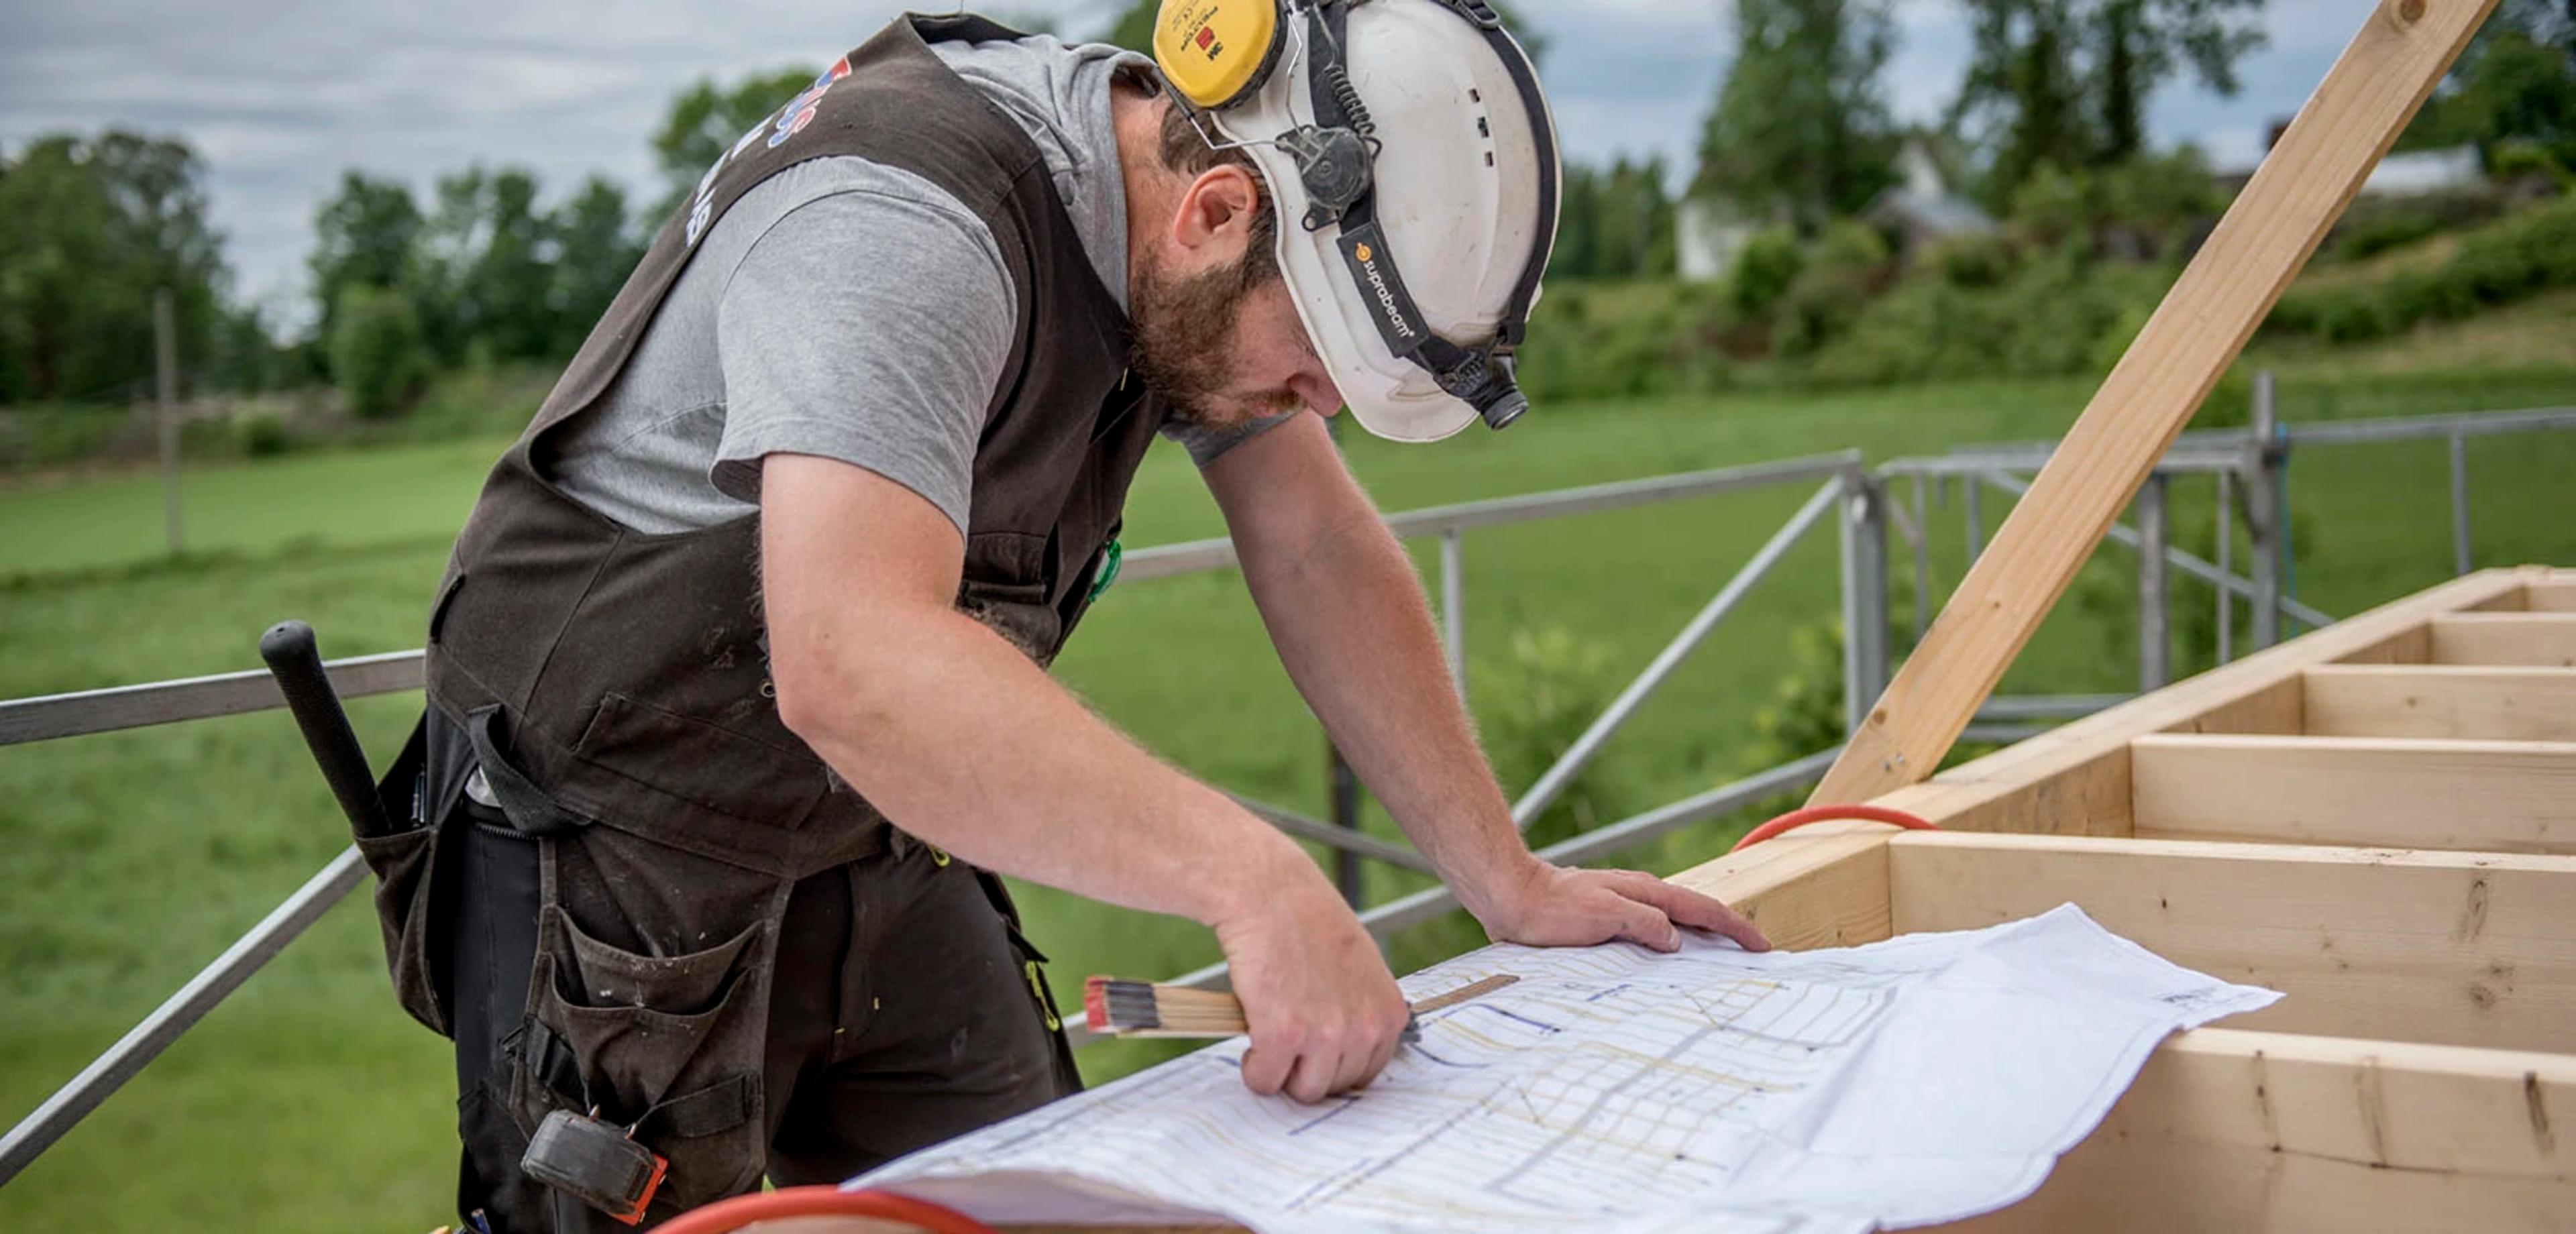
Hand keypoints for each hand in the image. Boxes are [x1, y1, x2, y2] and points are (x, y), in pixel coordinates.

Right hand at [1211, 859, 1412, 1104]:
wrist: (1271, 893)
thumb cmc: (1308, 924)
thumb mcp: (1359, 969)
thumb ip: (1360, 1012)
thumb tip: (1345, 1056)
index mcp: (1389, 1014)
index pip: (1367, 1074)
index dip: (1334, 1065)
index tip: (1313, 1051)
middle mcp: (1365, 1028)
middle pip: (1335, 1087)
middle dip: (1306, 1069)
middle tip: (1286, 1041)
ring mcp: (1326, 1034)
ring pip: (1302, 1091)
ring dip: (1281, 1072)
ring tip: (1269, 1040)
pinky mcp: (1284, 1034)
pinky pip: (1265, 1080)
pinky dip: (1253, 1069)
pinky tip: (1251, 1042)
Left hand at [1466, 859, 1770, 953]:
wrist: (1514, 898)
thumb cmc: (1553, 908)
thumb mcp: (1602, 914)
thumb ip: (1642, 924)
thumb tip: (1676, 940)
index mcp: (1647, 893)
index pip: (1703, 909)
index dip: (1735, 928)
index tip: (1761, 945)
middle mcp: (1642, 897)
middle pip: (1696, 914)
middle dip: (1727, 932)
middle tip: (1753, 955)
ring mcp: (1627, 907)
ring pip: (1675, 924)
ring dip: (1701, 940)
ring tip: (1721, 963)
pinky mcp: (1610, 921)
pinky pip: (1652, 934)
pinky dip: (1672, 945)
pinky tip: (1669, 964)